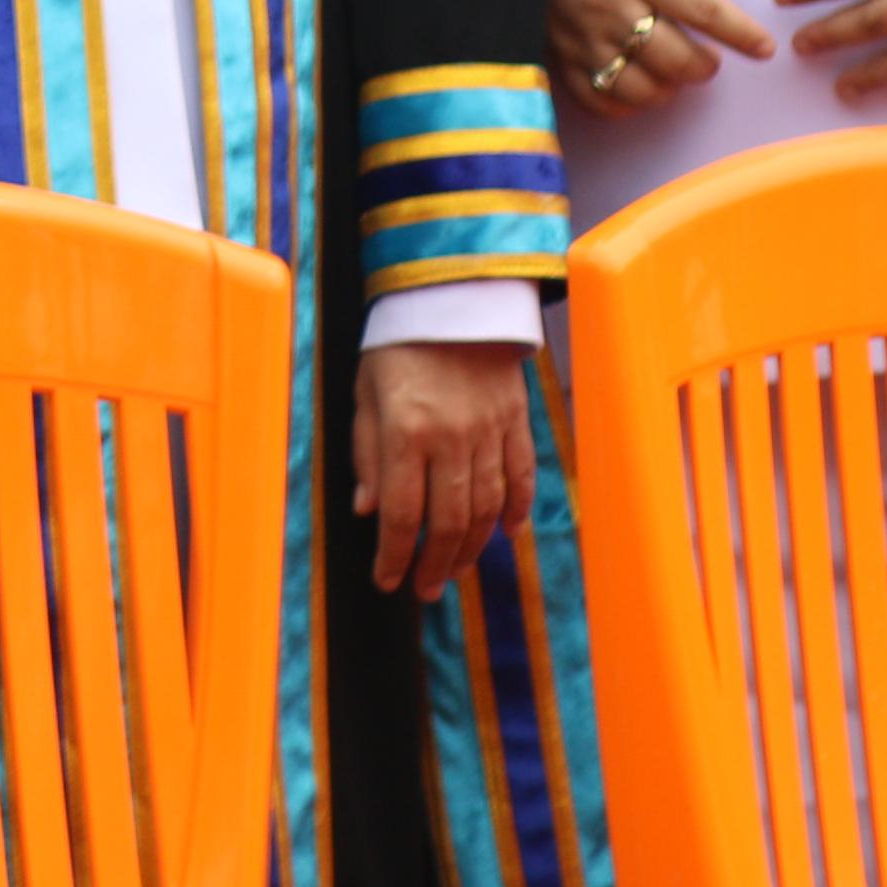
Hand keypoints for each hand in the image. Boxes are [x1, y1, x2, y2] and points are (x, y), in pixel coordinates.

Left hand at [352, 340, 536, 598]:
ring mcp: (490, 431)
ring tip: (454, 571)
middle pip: (450, 522)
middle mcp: (452, 438)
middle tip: (424, 589)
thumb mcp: (364, 394)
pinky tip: (505, 536)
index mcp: (407, 431)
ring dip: (472, 548)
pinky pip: (521, 477)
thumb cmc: (397, 346)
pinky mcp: (517, 421)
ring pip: (488, 509)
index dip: (395, 556)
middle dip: (435, 564)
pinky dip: (516, 511)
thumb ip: (366, 455)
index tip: (387, 582)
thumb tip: (369, 512)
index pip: (403, 514)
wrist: (452, 296)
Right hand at [544, 0, 767, 114]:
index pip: (703, 10)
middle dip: (706, 66)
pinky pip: (598, 99)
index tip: (764, 48)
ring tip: (674, 71)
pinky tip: (637, 83)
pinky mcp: (558, 53)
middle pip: (676, 60)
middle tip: (710, 56)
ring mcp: (582, 37)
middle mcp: (610, 8)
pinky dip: (626, 102)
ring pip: (640, 89)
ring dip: (668, 87)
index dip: (741, 34)